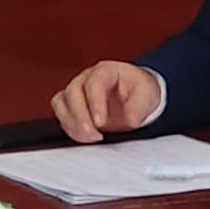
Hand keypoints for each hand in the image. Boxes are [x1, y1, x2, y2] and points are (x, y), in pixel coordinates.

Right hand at [49, 61, 164, 141]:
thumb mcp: (148, 95)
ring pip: (62, 103)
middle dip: (80, 116)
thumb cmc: (139, 91)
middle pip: (73, 92)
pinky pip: (61, 114)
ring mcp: (77, 90)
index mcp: (106, 71)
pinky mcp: (71, 105)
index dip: (95, 103)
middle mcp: (87, 78)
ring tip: (90, 138)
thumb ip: (139, 107)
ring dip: (72, 123)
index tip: (101, 123)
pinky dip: (70, 127)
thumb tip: (130, 120)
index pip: (94, 83)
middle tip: (94, 135)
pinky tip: (85, 137)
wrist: (135, 96)